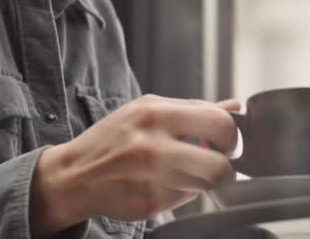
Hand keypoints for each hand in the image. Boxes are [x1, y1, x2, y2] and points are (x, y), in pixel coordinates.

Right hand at [29, 94, 237, 235]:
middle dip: (224, 164)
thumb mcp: (148, 110)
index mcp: (156, 113)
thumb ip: (194, 108)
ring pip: (206, 184)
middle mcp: (153, 146)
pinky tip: (163, 183)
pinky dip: (182, 192)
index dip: (231, 135)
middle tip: (215, 161)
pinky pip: (186, 199)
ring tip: (183, 170)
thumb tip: (236, 104)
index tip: (225, 141)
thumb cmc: (114, 138)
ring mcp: (151, 178)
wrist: (73, 175)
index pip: (220, 122)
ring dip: (203, 179)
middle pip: (220, 164)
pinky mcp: (150, 204)